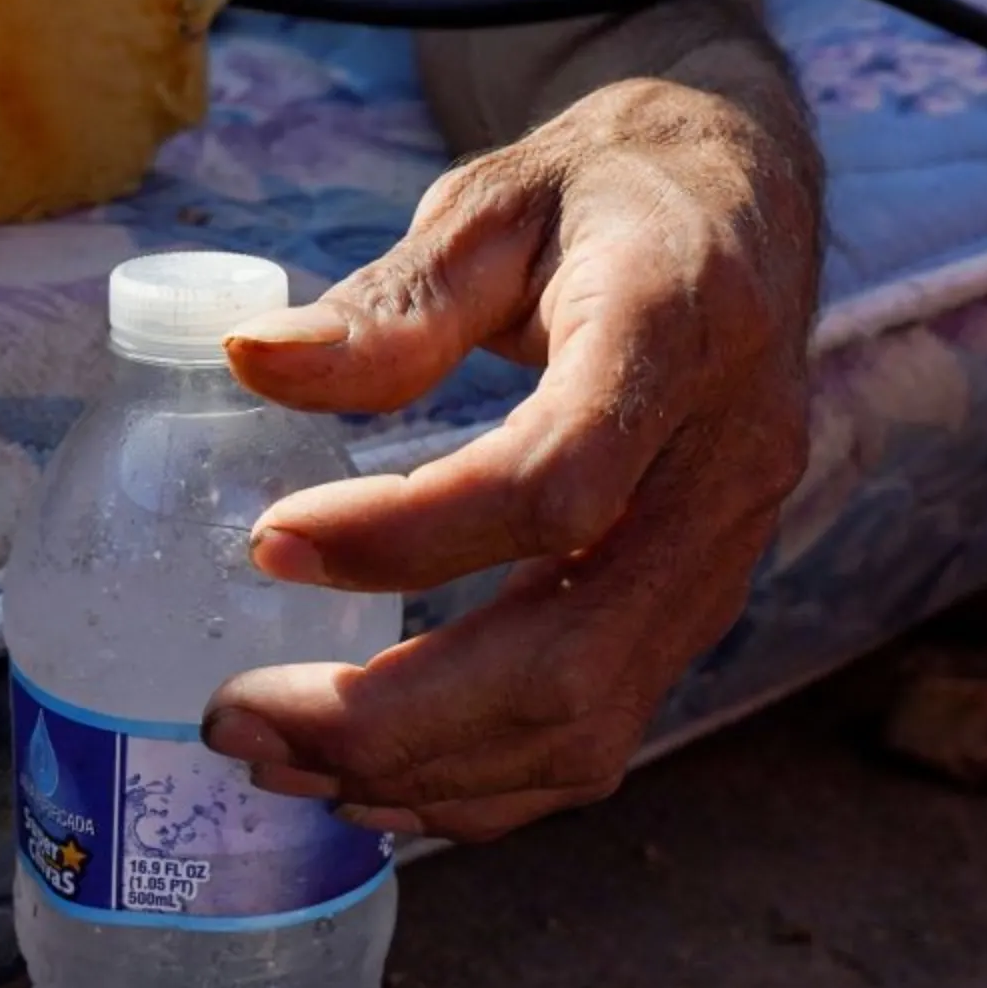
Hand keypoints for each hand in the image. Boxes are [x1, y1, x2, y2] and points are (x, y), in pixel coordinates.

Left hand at [203, 76, 821, 843]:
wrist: (747, 218)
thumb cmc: (607, 201)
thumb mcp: (496, 204)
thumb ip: (389, 300)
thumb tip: (250, 362)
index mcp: (676, 338)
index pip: (554, 483)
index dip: (405, 539)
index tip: (266, 544)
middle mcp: (724, 472)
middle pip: (570, 657)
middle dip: (390, 718)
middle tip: (239, 719)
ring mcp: (726, 559)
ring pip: (590, 725)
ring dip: (425, 772)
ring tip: (282, 763)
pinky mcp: (702, 610)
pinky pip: (605, 736)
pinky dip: (486, 786)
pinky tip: (377, 782)